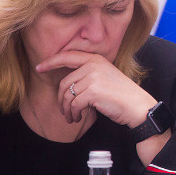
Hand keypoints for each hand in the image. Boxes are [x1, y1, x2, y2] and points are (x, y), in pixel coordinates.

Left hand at [34, 52, 171, 164]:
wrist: (136, 105)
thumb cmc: (120, 94)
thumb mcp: (105, 77)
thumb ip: (88, 74)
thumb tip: (65, 84)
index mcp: (96, 59)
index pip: (68, 56)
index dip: (51, 61)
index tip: (39, 67)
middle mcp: (93, 65)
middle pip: (64, 83)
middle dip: (61, 100)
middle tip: (66, 111)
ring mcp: (93, 77)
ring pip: (67, 95)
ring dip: (67, 110)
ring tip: (72, 117)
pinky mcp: (92, 91)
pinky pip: (74, 104)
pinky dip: (73, 114)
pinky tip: (78, 118)